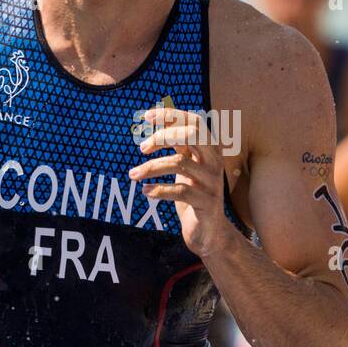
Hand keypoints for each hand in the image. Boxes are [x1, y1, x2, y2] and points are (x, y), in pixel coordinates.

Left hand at [129, 106, 232, 257]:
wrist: (210, 231)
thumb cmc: (194, 192)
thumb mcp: (187, 164)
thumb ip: (178, 143)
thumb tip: (157, 116)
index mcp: (211, 149)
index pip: (195, 121)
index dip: (171, 115)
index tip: (147, 117)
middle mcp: (215, 162)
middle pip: (192, 135)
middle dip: (163, 136)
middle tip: (142, 148)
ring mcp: (212, 182)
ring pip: (180, 163)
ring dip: (151, 167)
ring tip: (133, 174)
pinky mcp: (207, 203)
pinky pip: (180, 191)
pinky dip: (159, 190)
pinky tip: (145, 192)